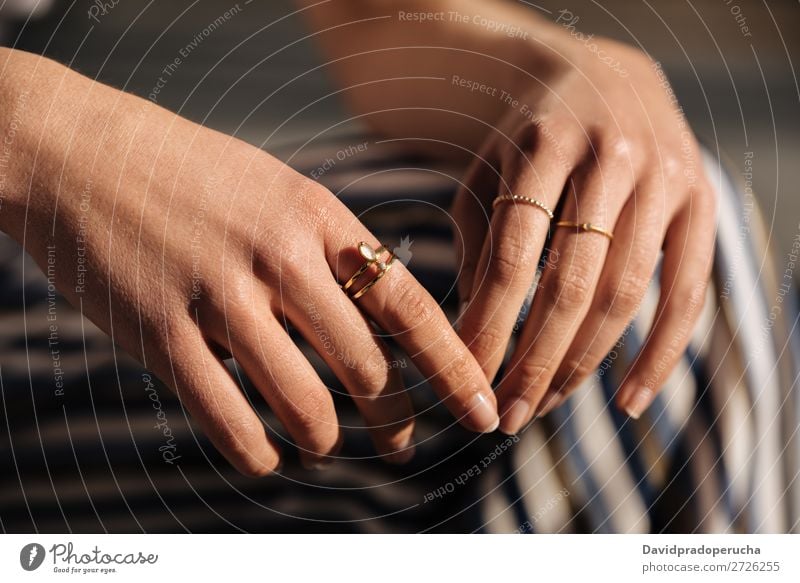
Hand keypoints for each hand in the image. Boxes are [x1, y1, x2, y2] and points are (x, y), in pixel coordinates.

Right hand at [0, 49, 497, 475]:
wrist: (81, 151)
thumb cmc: (192, 174)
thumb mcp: (279, 190)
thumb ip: (331, 252)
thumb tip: (380, 328)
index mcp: (318, 217)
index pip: (411, 307)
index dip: (455, 368)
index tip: (483, 411)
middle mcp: (278, 256)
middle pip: (367, 367)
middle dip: (394, 420)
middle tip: (400, 444)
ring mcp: (218, 295)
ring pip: (305, 404)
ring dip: (325, 440)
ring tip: (322, 442)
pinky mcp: (159, 332)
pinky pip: (228, 420)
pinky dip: (257, 454)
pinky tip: (264, 455)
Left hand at [453, 36, 716, 432]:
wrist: (606, 76)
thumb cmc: (532, 136)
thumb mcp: (488, 169)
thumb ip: (479, 240)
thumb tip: (474, 329)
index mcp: (544, 144)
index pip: (513, 256)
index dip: (490, 325)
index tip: (466, 376)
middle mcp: (611, 157)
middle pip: (571, 284)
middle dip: (535, 360)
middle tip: (506, 414)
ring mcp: (665, 177)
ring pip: (625, 294)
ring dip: (584, 363)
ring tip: (545, 404)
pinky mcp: (703, 200)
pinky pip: (688, 293)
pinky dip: (661, 354)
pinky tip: (628, 400)